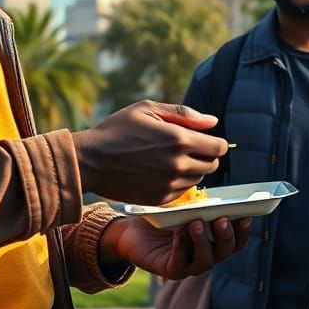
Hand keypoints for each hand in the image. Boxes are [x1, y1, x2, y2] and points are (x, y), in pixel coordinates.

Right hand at [72, 100, 227, 204]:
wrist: (90, 161)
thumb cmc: (118, 129)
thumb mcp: (148, 109)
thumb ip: (184, 114)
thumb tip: (213, 122)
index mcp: (179, 139)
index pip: (218, 147)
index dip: (215, 142)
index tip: (204, 139)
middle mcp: (178, 164)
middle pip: (213, 165)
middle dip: (206, 155)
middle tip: (189, 148)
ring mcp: (170, 185)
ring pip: (199, 179)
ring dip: (193, 169)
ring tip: (172, 159)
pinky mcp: (160, 199)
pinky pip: (183, 192)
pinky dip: (179, 183)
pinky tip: (162, 172)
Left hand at [99, 216, 252, 279]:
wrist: (133, 228)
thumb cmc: (162, 214)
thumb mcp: (182, 205)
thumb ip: (198, 201)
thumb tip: (209, 190)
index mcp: (214, 239)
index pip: (236, 240)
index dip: (243, 231)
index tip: (246, 216)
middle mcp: (206, 254)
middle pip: (225, 251)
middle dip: (226, 235)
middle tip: (221, 219)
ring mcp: (189, 264)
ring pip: (205, 260)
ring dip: (203, 242)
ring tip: (196, 224)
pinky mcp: (171, 270)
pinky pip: (180, 264)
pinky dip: (181, 249)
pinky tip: (179, 235)